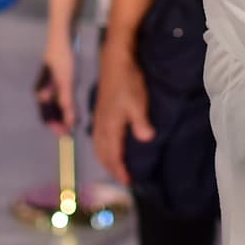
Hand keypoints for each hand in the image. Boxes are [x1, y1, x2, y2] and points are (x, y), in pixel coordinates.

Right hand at [34, 36, 75, 133]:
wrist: (62, 39)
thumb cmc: (63, 60)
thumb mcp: (67, 83)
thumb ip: (68, 104)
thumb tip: (70, 123)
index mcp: (41, 94)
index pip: (46, 118)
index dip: (56, 128)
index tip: (67, 136)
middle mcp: (42, 92)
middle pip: (49, 113)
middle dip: (60, 123)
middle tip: (72, 131)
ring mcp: (48, 86)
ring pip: (54, 106)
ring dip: (63, 115)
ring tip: (75, 122)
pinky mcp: (55, 80)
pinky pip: (58, 98)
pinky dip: (65, 106)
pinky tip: (74, 107)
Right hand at [92, 47, 153, 184]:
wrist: (115, 62)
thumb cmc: (128, 82)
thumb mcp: (138, 102)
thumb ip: (141, 123)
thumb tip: (147, 139)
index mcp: (110, 127)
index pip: (113, 156)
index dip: (120, 170)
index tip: (129, 182)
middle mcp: (101, 126)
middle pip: (103, 154)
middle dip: (112, 169)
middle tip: (124, 179)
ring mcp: (98, 119)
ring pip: (98, 146)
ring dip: (106, 160)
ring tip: (116, 168)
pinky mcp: (100, 113)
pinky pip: (97, 138)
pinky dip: (102, 148)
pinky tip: (108, 147)